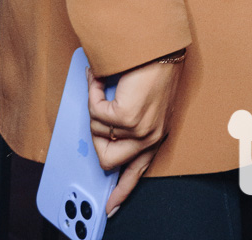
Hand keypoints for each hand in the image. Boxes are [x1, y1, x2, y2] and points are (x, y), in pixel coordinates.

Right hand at [87, 56, 183, 214]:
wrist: (158, 43)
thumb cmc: (151, 66)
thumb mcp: (145, 102)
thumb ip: (128, 124)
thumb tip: (102, 134)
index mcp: (156, 135)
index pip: (137, 172)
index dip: (122, 191)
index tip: (111, 208)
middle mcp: (150, 137)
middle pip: (108, 161)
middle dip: (95, 137)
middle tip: (98, 112)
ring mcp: (139, 129)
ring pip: (97, 135)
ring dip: (94, 108)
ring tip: (102, 85)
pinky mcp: (128, 116)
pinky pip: (95, 114)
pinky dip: (92, 93)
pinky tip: (100, 77)